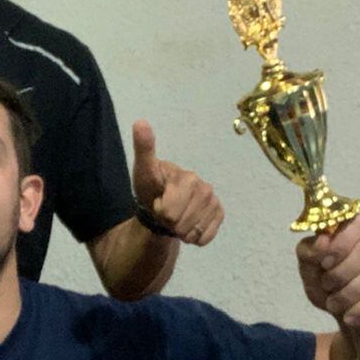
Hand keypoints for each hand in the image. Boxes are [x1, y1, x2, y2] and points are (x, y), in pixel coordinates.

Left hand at [130, 120, 223, 245]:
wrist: (162, 205)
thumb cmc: (151, 189)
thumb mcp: (143, 171)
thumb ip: (144, 149)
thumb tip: (140, 122)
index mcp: (186, 177)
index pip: (170, 211)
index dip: (161, 211)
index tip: (158, 202)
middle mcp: (204, 186)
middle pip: (181, 223)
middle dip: (169, 223)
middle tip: (165, 213)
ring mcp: (213, 200)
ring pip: (194, 231)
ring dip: (181, 231)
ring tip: (175, 219)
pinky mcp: (219, 213)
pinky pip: (206, 236)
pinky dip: (195, 238)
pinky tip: (188, 225)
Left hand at [296, 215, 359, 326]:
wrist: (349, 313)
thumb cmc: (329, 284)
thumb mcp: (310, 269)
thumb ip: (309, 253)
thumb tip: (322, 240)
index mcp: (355, 226)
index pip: (355, 224)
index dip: (339, 245)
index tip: (324, 264)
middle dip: (341, 273)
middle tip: (327, 287)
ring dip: (349, 294)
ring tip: (333, 305)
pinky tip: (350, 318)